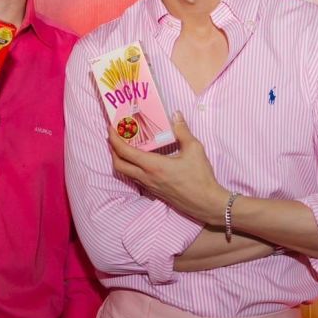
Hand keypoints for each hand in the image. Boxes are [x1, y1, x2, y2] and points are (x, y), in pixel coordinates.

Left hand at [108, 112, 225, 224]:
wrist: (206, 203)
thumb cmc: (201, 177)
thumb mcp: (194, 149)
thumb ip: (182, 131)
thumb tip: (176, 115)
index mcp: (153, 166)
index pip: (125, 152)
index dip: (114, 139)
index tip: (110, 128)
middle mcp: (147, 177)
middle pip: (118, 164)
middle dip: (112, 149)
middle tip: (114, 136)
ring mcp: (149, 186)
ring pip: (125, 173)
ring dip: (120, 159)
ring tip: (124, 145)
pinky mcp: (154, 192)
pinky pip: (135, 179)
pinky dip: (130, 167)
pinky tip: (139, 160)